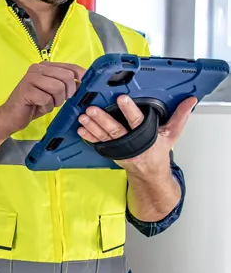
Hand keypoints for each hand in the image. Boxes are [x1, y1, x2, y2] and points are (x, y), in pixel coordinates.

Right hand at [0, 62, 85, 134]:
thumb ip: (66, 85)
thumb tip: (84, 84)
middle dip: (68, 93)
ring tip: (48, 104)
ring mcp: (31, 78)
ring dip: (56, 101)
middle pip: (67, 76)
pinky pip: (47, 99)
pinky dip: (46, 107)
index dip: (82, 77)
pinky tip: (39, 107)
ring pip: (58, 87)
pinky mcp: (26, 90)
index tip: (86, 87)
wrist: (11, 116)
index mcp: (45, 66)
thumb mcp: (53, 93)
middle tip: (60, 101)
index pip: (71, 67)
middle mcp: (38, 68)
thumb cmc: (33, 104)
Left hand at [77, 95, 196, 175]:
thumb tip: (191, 101)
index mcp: (145, 137)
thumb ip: (180, 116)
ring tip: (83, 116)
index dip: (129, 110)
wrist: (149, 174)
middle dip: (102, 120)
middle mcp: (130, 143)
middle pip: (115, 130)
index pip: (138, 122)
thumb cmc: (158, 152)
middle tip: (92, 109)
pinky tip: (81, 129)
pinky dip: (88, 136)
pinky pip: (97, 143)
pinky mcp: (110, 151)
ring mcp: (119, 148)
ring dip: (92, 126)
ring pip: (103, 136)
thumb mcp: (171, 134)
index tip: (121, 99)